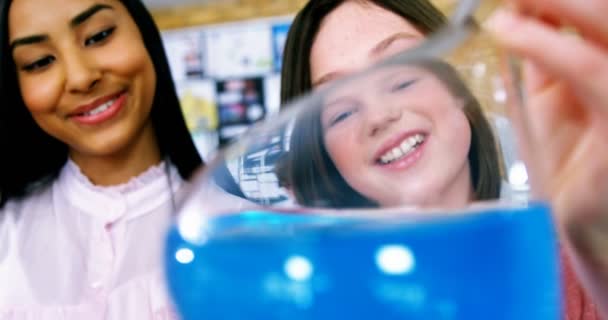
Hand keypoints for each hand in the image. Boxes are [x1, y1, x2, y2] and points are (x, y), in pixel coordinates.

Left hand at [486, 0, 607, 314]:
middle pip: (606, 10)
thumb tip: (517, 9)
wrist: (586, 221)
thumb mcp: (551, 97)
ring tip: (504, 8)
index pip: (599, 14)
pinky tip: (507, 30)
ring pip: (606, 22)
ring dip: (553, 3)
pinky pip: (589, 70)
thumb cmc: (571, 159)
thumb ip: (544, 54)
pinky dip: (546, 45)